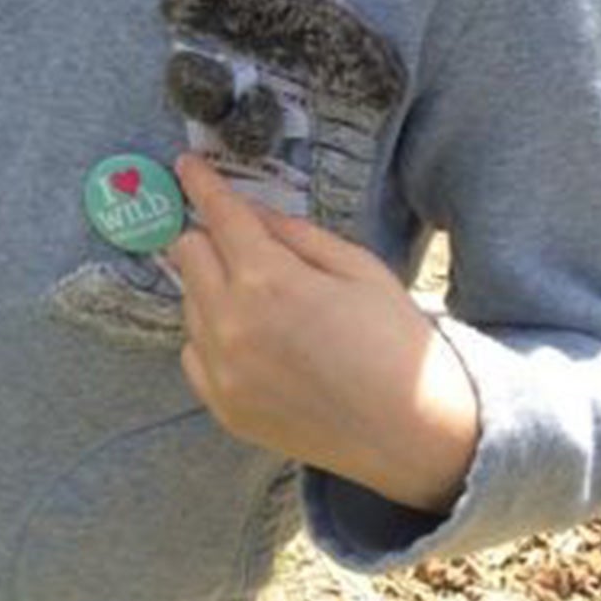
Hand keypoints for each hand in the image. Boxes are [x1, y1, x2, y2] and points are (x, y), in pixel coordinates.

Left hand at [169, 154, 479, 513]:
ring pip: (188, 302)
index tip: (187, 165)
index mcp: (268, 281)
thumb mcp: (356, 267)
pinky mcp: (223, 408)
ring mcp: (222, 372)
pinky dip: (212, 336)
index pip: (219, 216)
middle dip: (210, 236)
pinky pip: (193, 352)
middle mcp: (232, 325)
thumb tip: (250, 212)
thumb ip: (293, 234)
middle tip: (243, 242)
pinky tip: (255, 340)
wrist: (413, 435)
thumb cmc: (395, 341)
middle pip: (188, 253)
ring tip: (266, 301)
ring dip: (213, 287)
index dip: (202, 184)